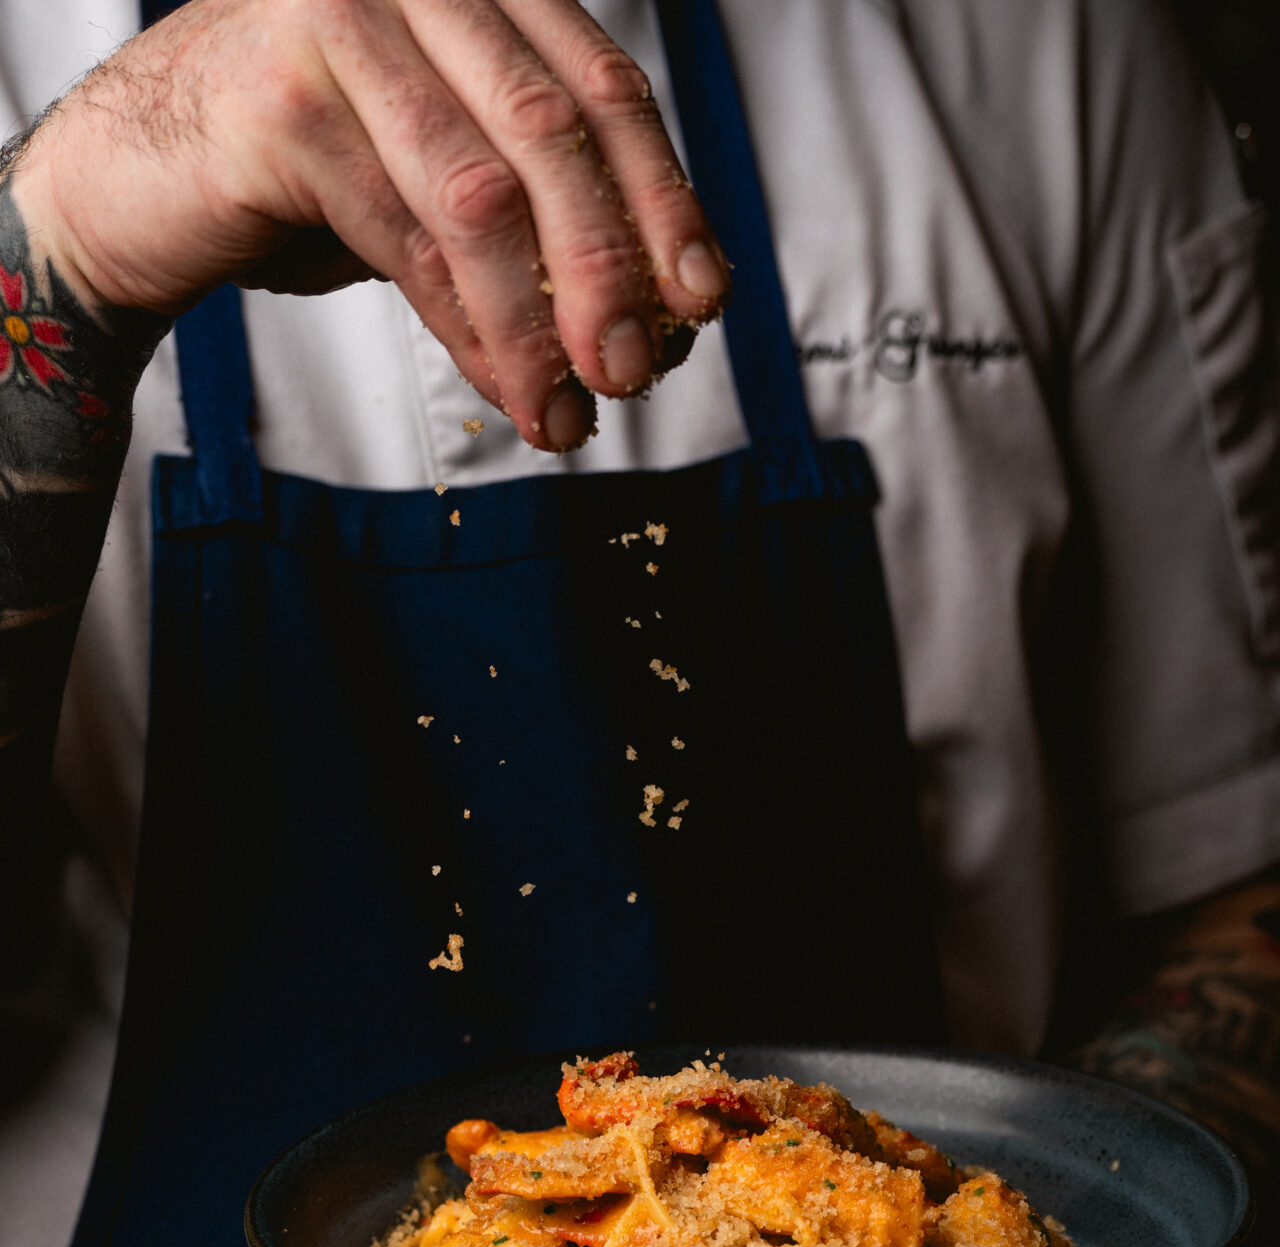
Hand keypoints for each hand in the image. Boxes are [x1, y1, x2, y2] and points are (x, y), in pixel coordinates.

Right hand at [13, 0, 728, 449]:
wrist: (131, 190)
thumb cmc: (297, 183)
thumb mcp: (438, 184)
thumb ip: (533, 218)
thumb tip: (652, 322)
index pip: (598, 84)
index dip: (661, 196)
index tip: (702, 298)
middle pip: (553, 130)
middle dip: (609, 267)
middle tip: (639, 373)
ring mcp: (340, 19)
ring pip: (481, 192)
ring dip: (536, 321)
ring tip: (568, 412)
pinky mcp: (281, 98)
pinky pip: (405, 235)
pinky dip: (465, 326)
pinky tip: (502, 385)